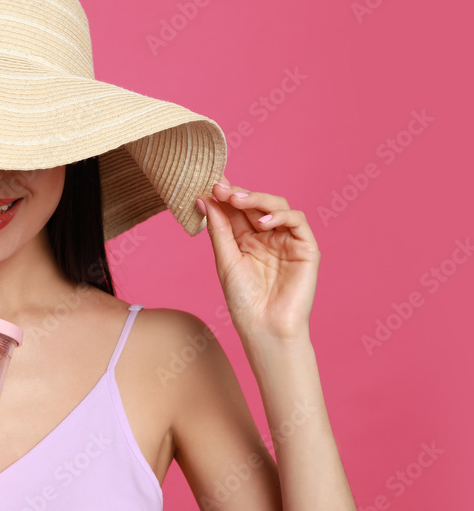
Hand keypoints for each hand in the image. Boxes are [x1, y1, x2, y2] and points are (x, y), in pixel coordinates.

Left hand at [197, 177, 319, 340]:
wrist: (264, 327)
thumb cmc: (243, 300)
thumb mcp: (225, 259)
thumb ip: (219, 229)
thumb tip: (205, 198)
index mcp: (246, 239)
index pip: (236, 210)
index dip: (225, 195)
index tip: (209, 183)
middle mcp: (267, 236)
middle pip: (255, 204)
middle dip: (238, 194)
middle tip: (220, 188)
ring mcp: (287, 240)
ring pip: (277, 206)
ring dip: (256, 199)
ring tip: (236, 200)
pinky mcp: (306, 247)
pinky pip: (297, 221)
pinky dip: (280, 216)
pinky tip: (262, 222)